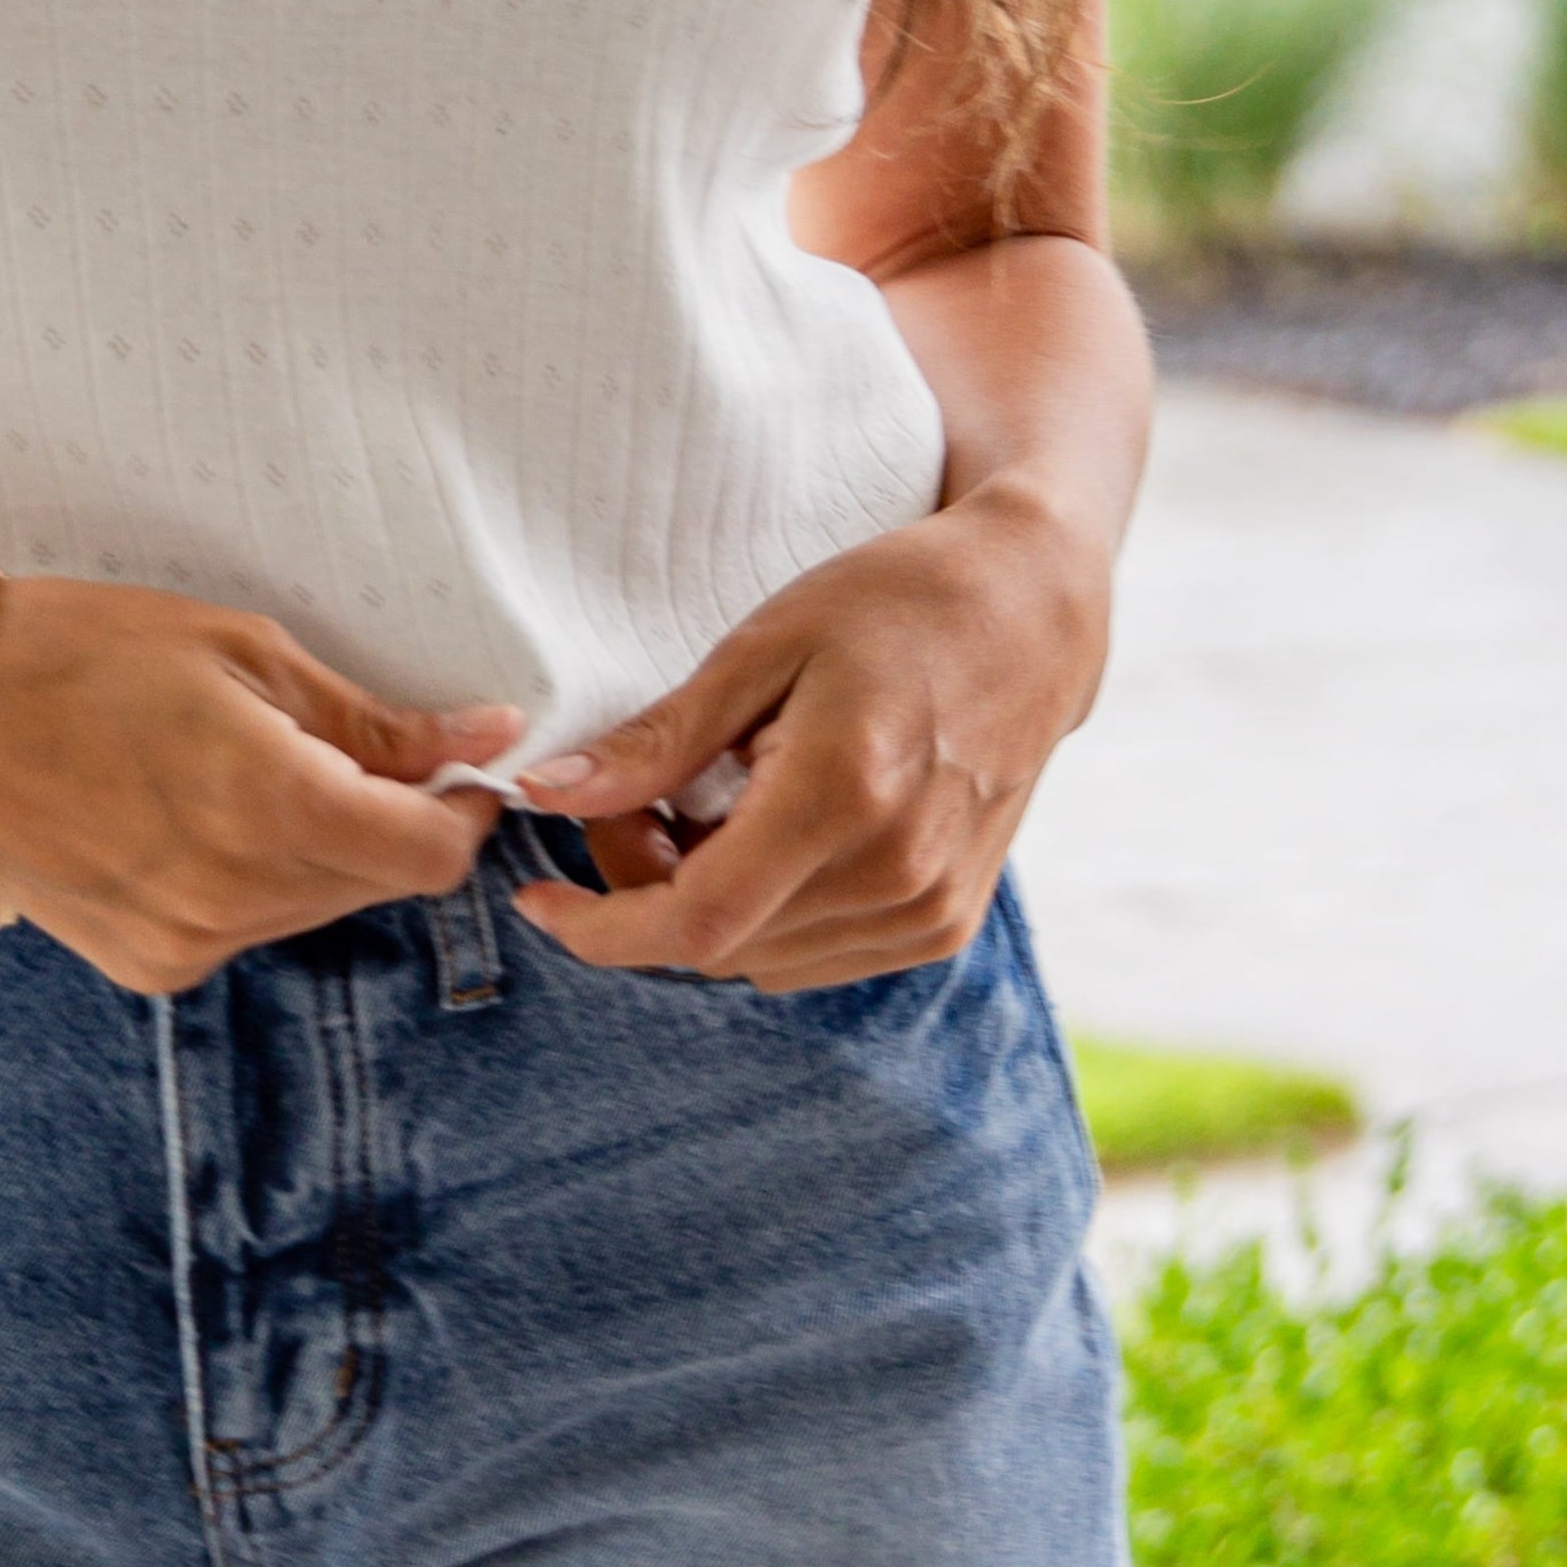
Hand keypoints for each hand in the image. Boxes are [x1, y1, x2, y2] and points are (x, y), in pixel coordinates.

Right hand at [0, 576, 518, 993]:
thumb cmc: (87, 652)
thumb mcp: (241, 651)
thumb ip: (368, 721)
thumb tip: (482, 740)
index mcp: (268, 807)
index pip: (430, 856)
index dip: (462, 808)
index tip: (458, 759)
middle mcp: (234, 898)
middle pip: (379, 882)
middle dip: (391, 817)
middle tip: (346, 741)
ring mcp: (187, 945)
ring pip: (317, 908)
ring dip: (323, 847)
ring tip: (252, 767)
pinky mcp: (148, 966)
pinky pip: (248, 928)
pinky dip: (255, 878)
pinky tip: (198, 814)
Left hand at [510, 477, 1112, 992]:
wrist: (1029, 614)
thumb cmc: (891, 604)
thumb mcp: (761, 646)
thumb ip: (659, 739)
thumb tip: (547, 794)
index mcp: (845, 797)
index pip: (695, 922)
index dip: (602, 927)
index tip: (538, 899)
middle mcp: (896, 875)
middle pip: (721, 946)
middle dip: (645, 893)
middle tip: (630, 801)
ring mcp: (931, 910)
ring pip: (764, 961)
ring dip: (706, 908)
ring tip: (700, 806)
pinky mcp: (948, 922)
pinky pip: (817, 956)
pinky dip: (765, 914)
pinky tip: (761, 833)